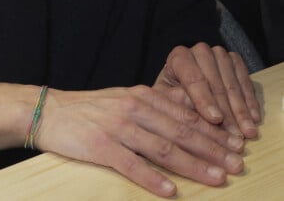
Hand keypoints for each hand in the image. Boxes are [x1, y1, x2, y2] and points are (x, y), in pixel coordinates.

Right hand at [35, 84, 246, 197]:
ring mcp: (117, 127)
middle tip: (235, 165)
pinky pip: (131, 165)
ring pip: (162, 148)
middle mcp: (133, 108)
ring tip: (215, 178)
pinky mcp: (101, 146)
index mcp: (142, 95)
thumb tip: (189, 102)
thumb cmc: (91, 108)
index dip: (212, 132)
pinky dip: (152, 179)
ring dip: (192, 165)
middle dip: (211, 150)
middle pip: (180, 132)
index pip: (185, 115)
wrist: (51, 111)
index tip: (235, 146)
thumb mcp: (126, 96)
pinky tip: (170, 192)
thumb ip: (157, 100)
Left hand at [154, 43, 260, 138]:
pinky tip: (254, 119)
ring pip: (231, 81)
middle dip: (226, 111)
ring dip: (241, 109)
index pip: (192, 76)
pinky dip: (250, 100)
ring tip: (248, 133)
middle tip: (235, 135)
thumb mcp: (167, 102)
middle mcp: (200, 51)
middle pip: (215, 81)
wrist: (183, 89)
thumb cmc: (172, 98)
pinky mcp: (234, 60)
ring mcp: (219, 54)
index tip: (215, 120)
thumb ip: (176, 106)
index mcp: (179, 57)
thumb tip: (190, 114)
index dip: (204, 99)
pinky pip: (245, 79)